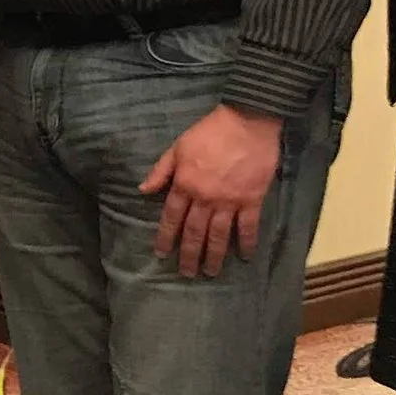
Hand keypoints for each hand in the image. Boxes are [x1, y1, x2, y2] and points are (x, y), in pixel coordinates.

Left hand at [139, 105, 282, 276]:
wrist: (247, 121)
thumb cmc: (210, 131)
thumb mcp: (178, 146)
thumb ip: (161, 171)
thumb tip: (143, 190)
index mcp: (185, 185)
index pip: (171, 217)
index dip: (165, 237)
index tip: (161, 254)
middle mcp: (205, 198)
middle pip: (194, 232)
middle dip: (189, 255)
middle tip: (187, 273)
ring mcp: (229, 201)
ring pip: (219, 235)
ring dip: (214, 256)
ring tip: (211, 272)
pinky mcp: (252, 199)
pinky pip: (248, 226)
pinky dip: (246, 242)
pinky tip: (244, 256)